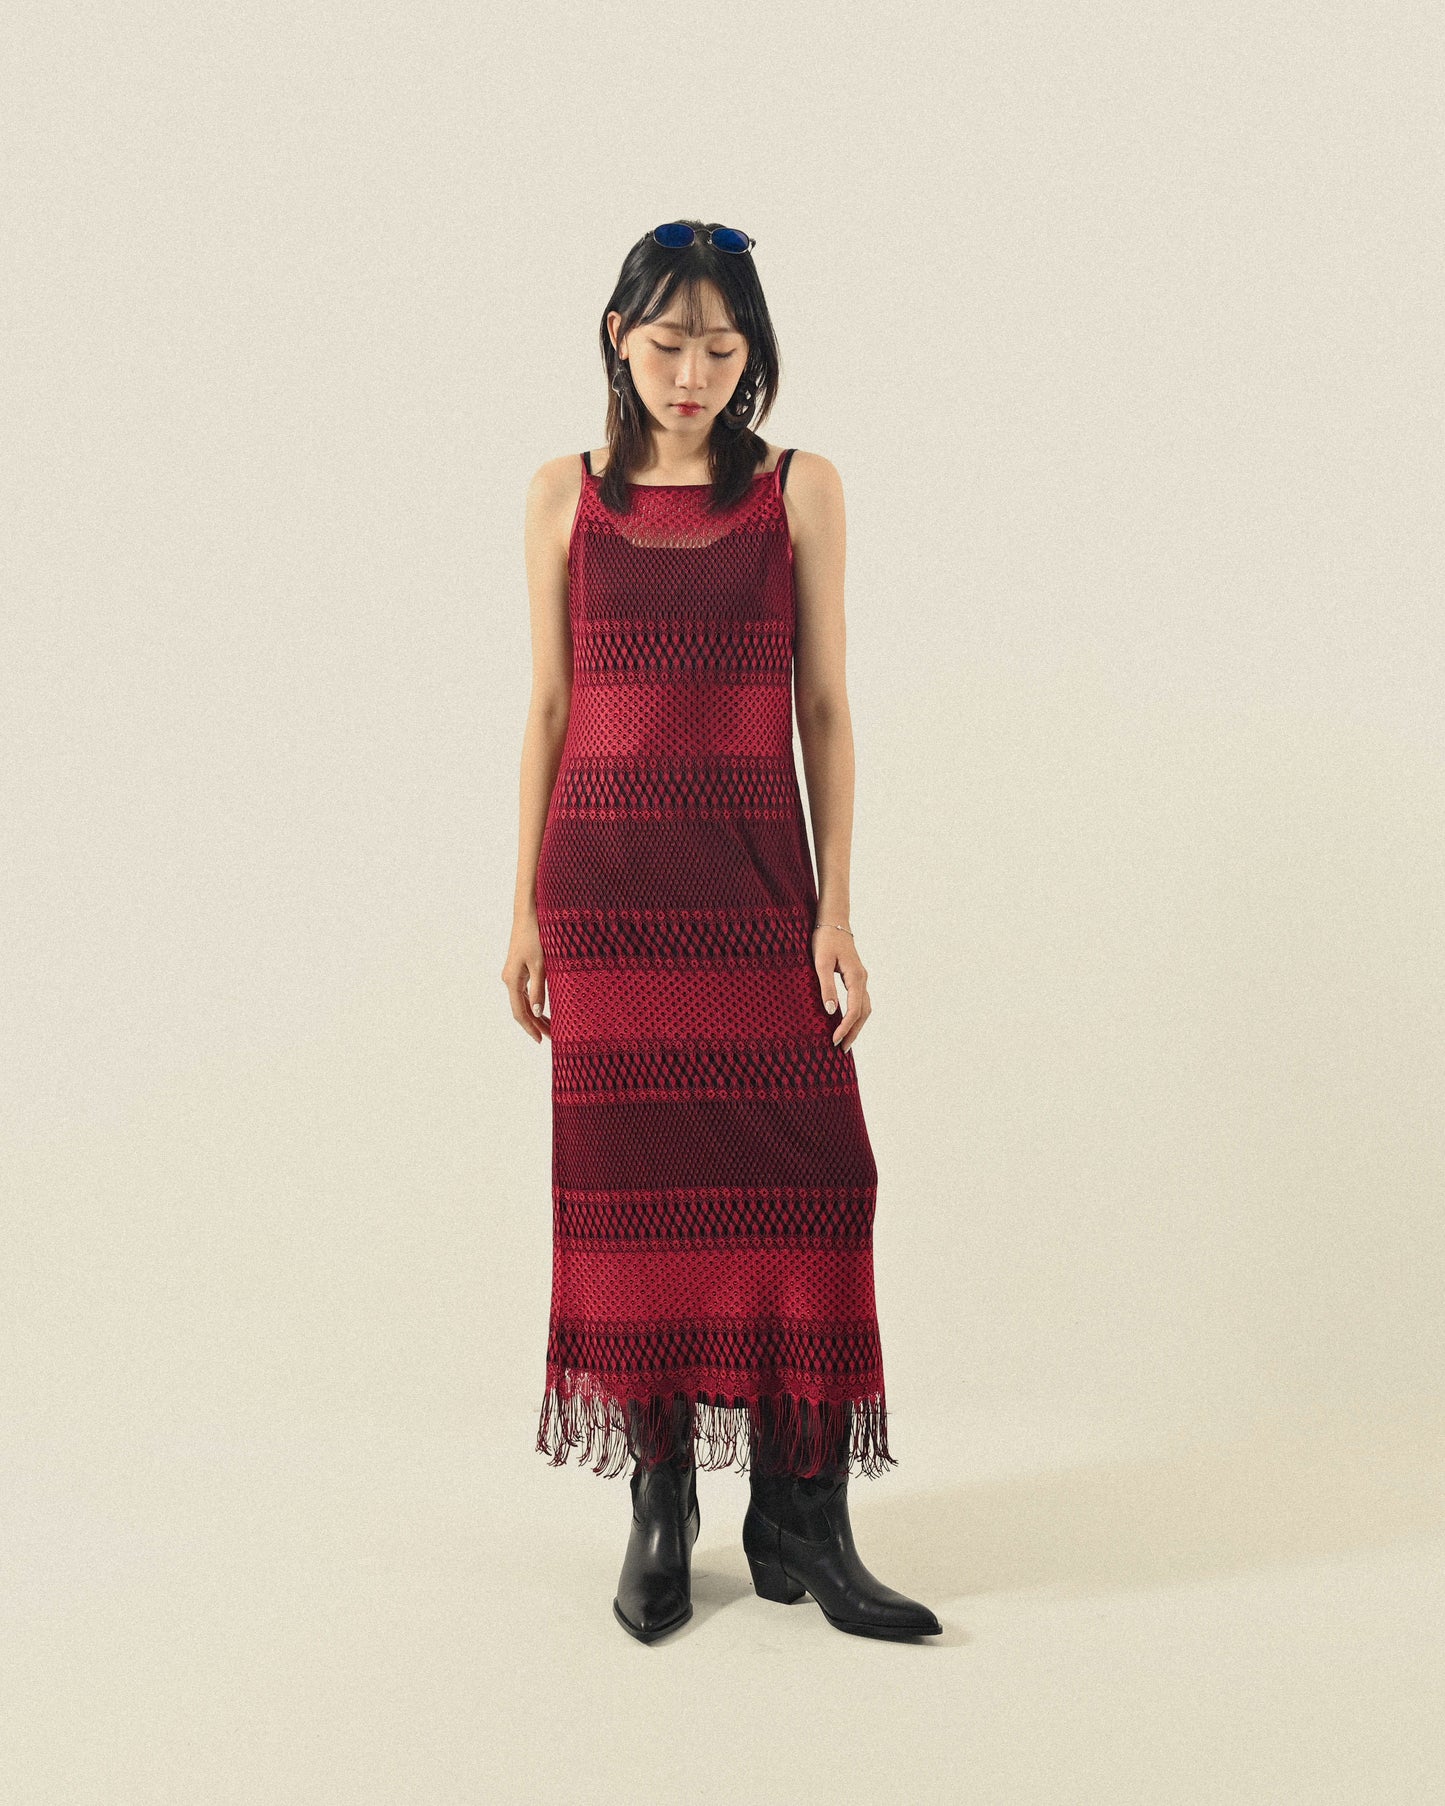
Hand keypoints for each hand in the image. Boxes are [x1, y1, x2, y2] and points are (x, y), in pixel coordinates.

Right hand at [502, 914, 550, 1042]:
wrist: (528, 914)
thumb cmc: (535, 936)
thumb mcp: (541, 964)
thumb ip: (539, 989)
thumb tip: (538, 1012)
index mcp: (512, 980)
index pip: (520, 1012)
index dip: (530, 1028)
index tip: (540, 1040)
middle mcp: (510, 979)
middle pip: (522, 1009)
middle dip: (536, 1024)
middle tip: (552, 1037)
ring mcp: (514, 974)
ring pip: (524, 1001)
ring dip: (537, 1014)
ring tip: (551, 1026)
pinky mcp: (519, 968)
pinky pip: (526, 991)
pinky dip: (536, 1002)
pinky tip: (546, 1008)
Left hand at [813, 925, 869, 1050]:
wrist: (834, 922)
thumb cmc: (825, 940)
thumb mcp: (821, 963)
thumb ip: (826, 987)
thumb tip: (830, 1012)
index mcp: (856, 977)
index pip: (854, 1009)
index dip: (845, 1027)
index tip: (834, 1040)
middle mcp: (862, 980)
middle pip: (863, 1012)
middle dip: (854, 1032)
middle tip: (842, 1049)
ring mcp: (861, 979)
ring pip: (864, 1008)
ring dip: (856, 1025)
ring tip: (845, 1041)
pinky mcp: (856, 978)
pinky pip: (860, 1001)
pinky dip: (855, 1015)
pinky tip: (845, 1022)